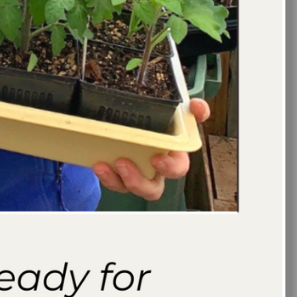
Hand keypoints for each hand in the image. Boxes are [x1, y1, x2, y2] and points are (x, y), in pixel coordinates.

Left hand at [92, 98, 210, 200]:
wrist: (136, 115)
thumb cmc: (163, 119)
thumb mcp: (178, 111)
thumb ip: (194, 109)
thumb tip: (198, 107)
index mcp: (172, 155)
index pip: (178, 168)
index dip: (169, 167)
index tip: (156, 158)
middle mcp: (155, 170)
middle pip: (153, 188)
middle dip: (138, 181)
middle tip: (123, 163)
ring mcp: (136, 173)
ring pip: (130, 188)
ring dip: (116, 181)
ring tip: (103, 166)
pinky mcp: (118, 172)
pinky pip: (113, 182)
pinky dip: (105, 176)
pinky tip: (98, 164)